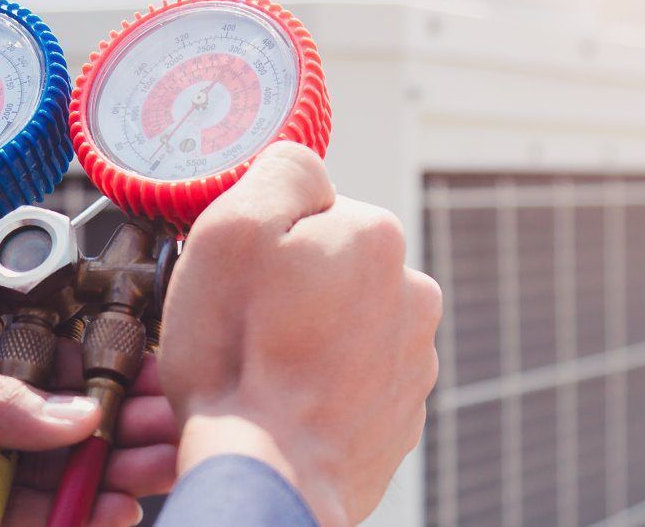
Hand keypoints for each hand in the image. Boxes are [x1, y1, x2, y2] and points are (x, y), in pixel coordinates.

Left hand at [0, 338, 178, 526]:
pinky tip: (113, 509)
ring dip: (112, 477)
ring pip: (57, 491)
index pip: (41, 380)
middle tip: (166, 425)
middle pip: (62, 440)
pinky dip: (78, 522)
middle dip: (122, 429)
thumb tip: (65, 410)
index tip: (147, 377)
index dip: (98, 378)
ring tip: (153, 465)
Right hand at [160, 142, 442, 524]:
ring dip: (309, 339)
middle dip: (292, 290)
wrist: (271, 478)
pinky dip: (324, 388)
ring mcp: (413, 359)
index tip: (240, 278)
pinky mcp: (402, 415)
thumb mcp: (230, 232)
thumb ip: (279, 173)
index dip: (265, 241)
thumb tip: (304, 167)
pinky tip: (287, 406)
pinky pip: (354, 381)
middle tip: (243, 330)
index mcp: (375, 236)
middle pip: (333, 267)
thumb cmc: (240, 362)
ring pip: (345, 324)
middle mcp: (412, 291)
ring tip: (264, 375)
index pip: (311, 207)